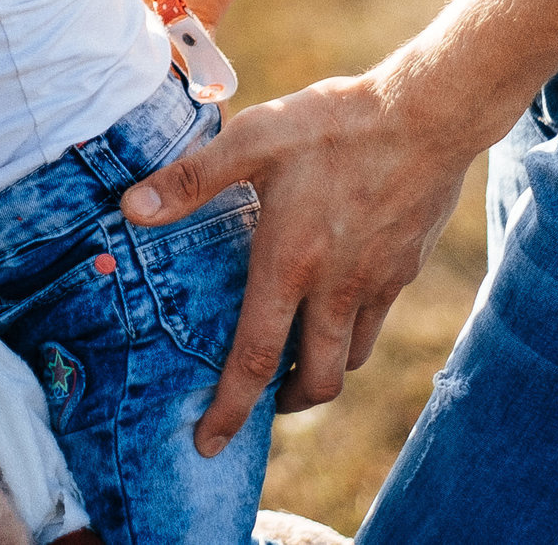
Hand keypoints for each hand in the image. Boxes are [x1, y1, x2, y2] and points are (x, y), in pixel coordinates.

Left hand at [120, 70, 472, 453]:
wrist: (427, 114)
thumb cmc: (332, 124)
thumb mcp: (252, 139)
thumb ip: (191, 180)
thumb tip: (130, 208)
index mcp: (289, 264)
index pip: (256, 358)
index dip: (230, 408)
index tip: (209, 443)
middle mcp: (335, 288)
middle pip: (318, 381)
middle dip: (286, 402)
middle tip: (263, 398)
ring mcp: (376, 283)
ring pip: (351, 357)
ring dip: (322, 370)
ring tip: (296, 356)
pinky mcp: (404, 269)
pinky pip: (375, 323)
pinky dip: (350, 334)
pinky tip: (334, 304)